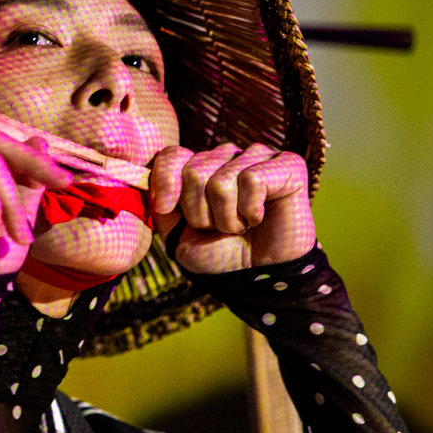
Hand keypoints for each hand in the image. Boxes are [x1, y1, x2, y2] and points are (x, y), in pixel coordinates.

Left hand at [148, 143, 315, 272]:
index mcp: (198, 164)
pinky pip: (253, 179)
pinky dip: (251, 211)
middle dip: (201, 213)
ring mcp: (257, 155)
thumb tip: (144, 175)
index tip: (168, 210)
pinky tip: (260, 217)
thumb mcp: (175, 230)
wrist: (258, 278)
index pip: (171, 155)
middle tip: (219, 227)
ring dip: (227, 218)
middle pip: (194, 171)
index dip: (165, 185)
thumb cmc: (218, 252)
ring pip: (221, 181)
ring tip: (241, 226)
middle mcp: (226, 155)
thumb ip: (158, 200)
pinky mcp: (287, 164)